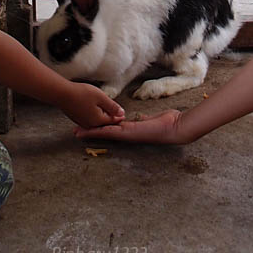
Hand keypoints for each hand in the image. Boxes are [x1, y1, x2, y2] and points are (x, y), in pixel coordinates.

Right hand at [59, 82, 125, 128]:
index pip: (112, 120)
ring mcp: (82, 122)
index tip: (124, 114)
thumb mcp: (101, 97)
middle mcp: (90, 124)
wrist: (61, 93)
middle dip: (110, 117)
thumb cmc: (81, 93)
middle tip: (117, 113)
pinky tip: (93, 108)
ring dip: (101, 115)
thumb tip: (121, 113)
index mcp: (98, 120)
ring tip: (106, 109)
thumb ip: (112, 106)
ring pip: (96, 120)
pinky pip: (88, 118)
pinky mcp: (76, 118)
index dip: (119, 116)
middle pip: (104, 121)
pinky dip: (93, 114)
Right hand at [72, 109, 186, 143]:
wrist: (176, 127)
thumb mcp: (151, 119)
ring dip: (91, 132)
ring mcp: (128, 134)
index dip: (99, 128)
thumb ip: (142, 119)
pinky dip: (100, 131)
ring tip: (78, 132)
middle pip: (104, 133)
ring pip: (105, 133)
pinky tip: (90, 131)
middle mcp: (127, 134)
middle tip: (76, 132)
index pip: (111, 128)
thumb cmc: (166, 123)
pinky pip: (111, 131)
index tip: (87, 126)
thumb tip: (139, 117)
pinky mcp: (130, 133)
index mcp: (131, 130)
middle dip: (90, 132)